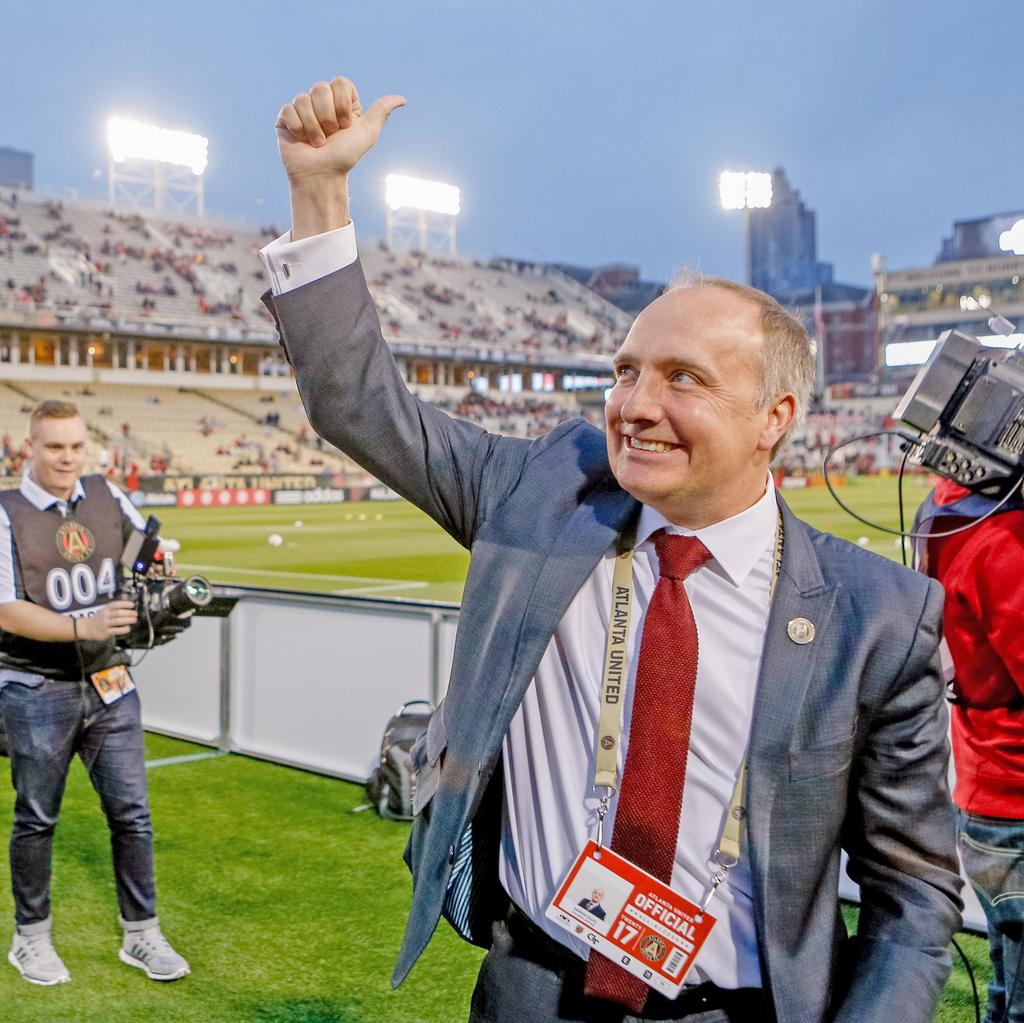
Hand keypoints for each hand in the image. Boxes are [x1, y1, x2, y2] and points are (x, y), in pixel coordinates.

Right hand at [78, 601, 137, 640]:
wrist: (87, 628)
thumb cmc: (100, 618)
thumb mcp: (106, 611)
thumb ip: (116, 609)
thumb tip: (131, 607)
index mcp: (106, 609)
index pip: (116, 604)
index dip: (125, 604)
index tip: (133, 605)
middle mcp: (105, 615)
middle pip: (118, 613)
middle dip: (128, 613)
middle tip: (136, 614)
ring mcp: (105, 624)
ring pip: (118, 621)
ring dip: (128, 620)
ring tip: (135, 620)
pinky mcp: (105, 632)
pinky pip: (116, 630)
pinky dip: (123, 629)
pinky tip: (128, 628)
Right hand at [275, 77, 405, 185]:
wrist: (322, 175)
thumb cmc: (345, 157)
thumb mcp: (368, 133)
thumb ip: (381, 111)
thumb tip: (402, 99)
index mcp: (341, 102)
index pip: (340, 82)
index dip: (343, 104)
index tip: (346, 125)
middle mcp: (321, 102)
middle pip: (320, 87)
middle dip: (328, 116)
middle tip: (331, 135)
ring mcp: (302, 108)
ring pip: (303, 99)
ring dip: (314, 127)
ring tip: (317, 143)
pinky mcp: (285, 117)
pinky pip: (288, 110)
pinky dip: (298, 129)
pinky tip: (302, 141)